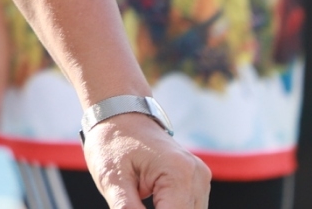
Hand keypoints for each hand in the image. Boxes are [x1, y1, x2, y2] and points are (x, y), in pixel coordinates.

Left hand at [83, 112, 209, 208]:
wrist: (119, 113)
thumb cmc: (112, 141)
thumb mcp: (111, 178)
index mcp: (179, 173)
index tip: (132, 208)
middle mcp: (197, 176)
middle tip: (132, 204)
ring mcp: (200, 179)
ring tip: (136, 197)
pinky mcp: (196, 182)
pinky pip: (188, 208)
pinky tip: (148, 202)